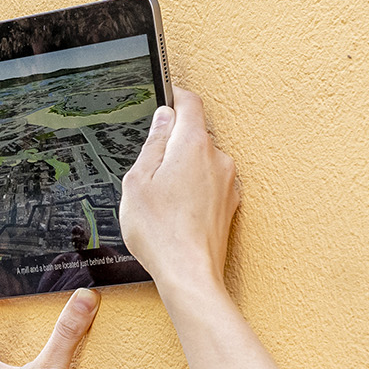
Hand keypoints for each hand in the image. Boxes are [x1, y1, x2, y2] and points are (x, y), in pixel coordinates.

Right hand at [118, 88, 240, 292]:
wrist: (188, 272)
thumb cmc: (160, 232)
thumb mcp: (137, 183)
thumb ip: (152, 145)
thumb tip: (163, 120)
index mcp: (192, 145)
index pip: (190, 103)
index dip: (175, 96)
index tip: (165, 97)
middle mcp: (218, 158)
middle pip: (195, 134)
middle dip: (173, 142)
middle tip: (148, 165)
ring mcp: (228, 181)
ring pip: (202, 160)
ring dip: (183, 168)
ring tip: (160, 196)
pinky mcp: (230, 202)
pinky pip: (210, 182)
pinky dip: (194, 188)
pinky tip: (175, 210)